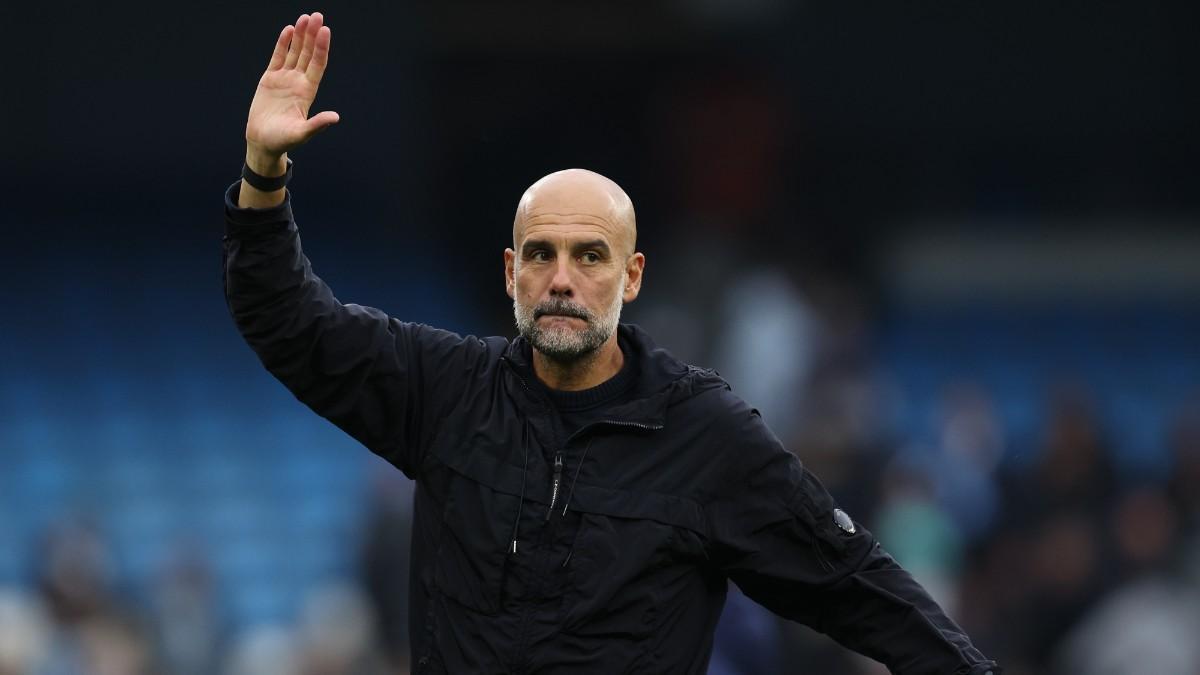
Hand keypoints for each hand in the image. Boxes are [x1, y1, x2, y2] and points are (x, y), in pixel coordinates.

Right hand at [244, 12, 338, 170]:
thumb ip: (317, 125)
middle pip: (308, 54)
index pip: (318, 65)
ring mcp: (285, 79)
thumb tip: (335, 117)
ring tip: (305, 18)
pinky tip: (288, 30)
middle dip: (312, 35)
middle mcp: (299, 82)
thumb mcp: (301, 133)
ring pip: (294, 52)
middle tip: (317, 16)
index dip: (321, 48)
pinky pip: (278, 57)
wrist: (263, 142)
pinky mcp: (270, 79)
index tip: (325, 31)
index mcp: (308, 92)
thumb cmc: (283, 140)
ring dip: (300, 36)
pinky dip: (283, 44)